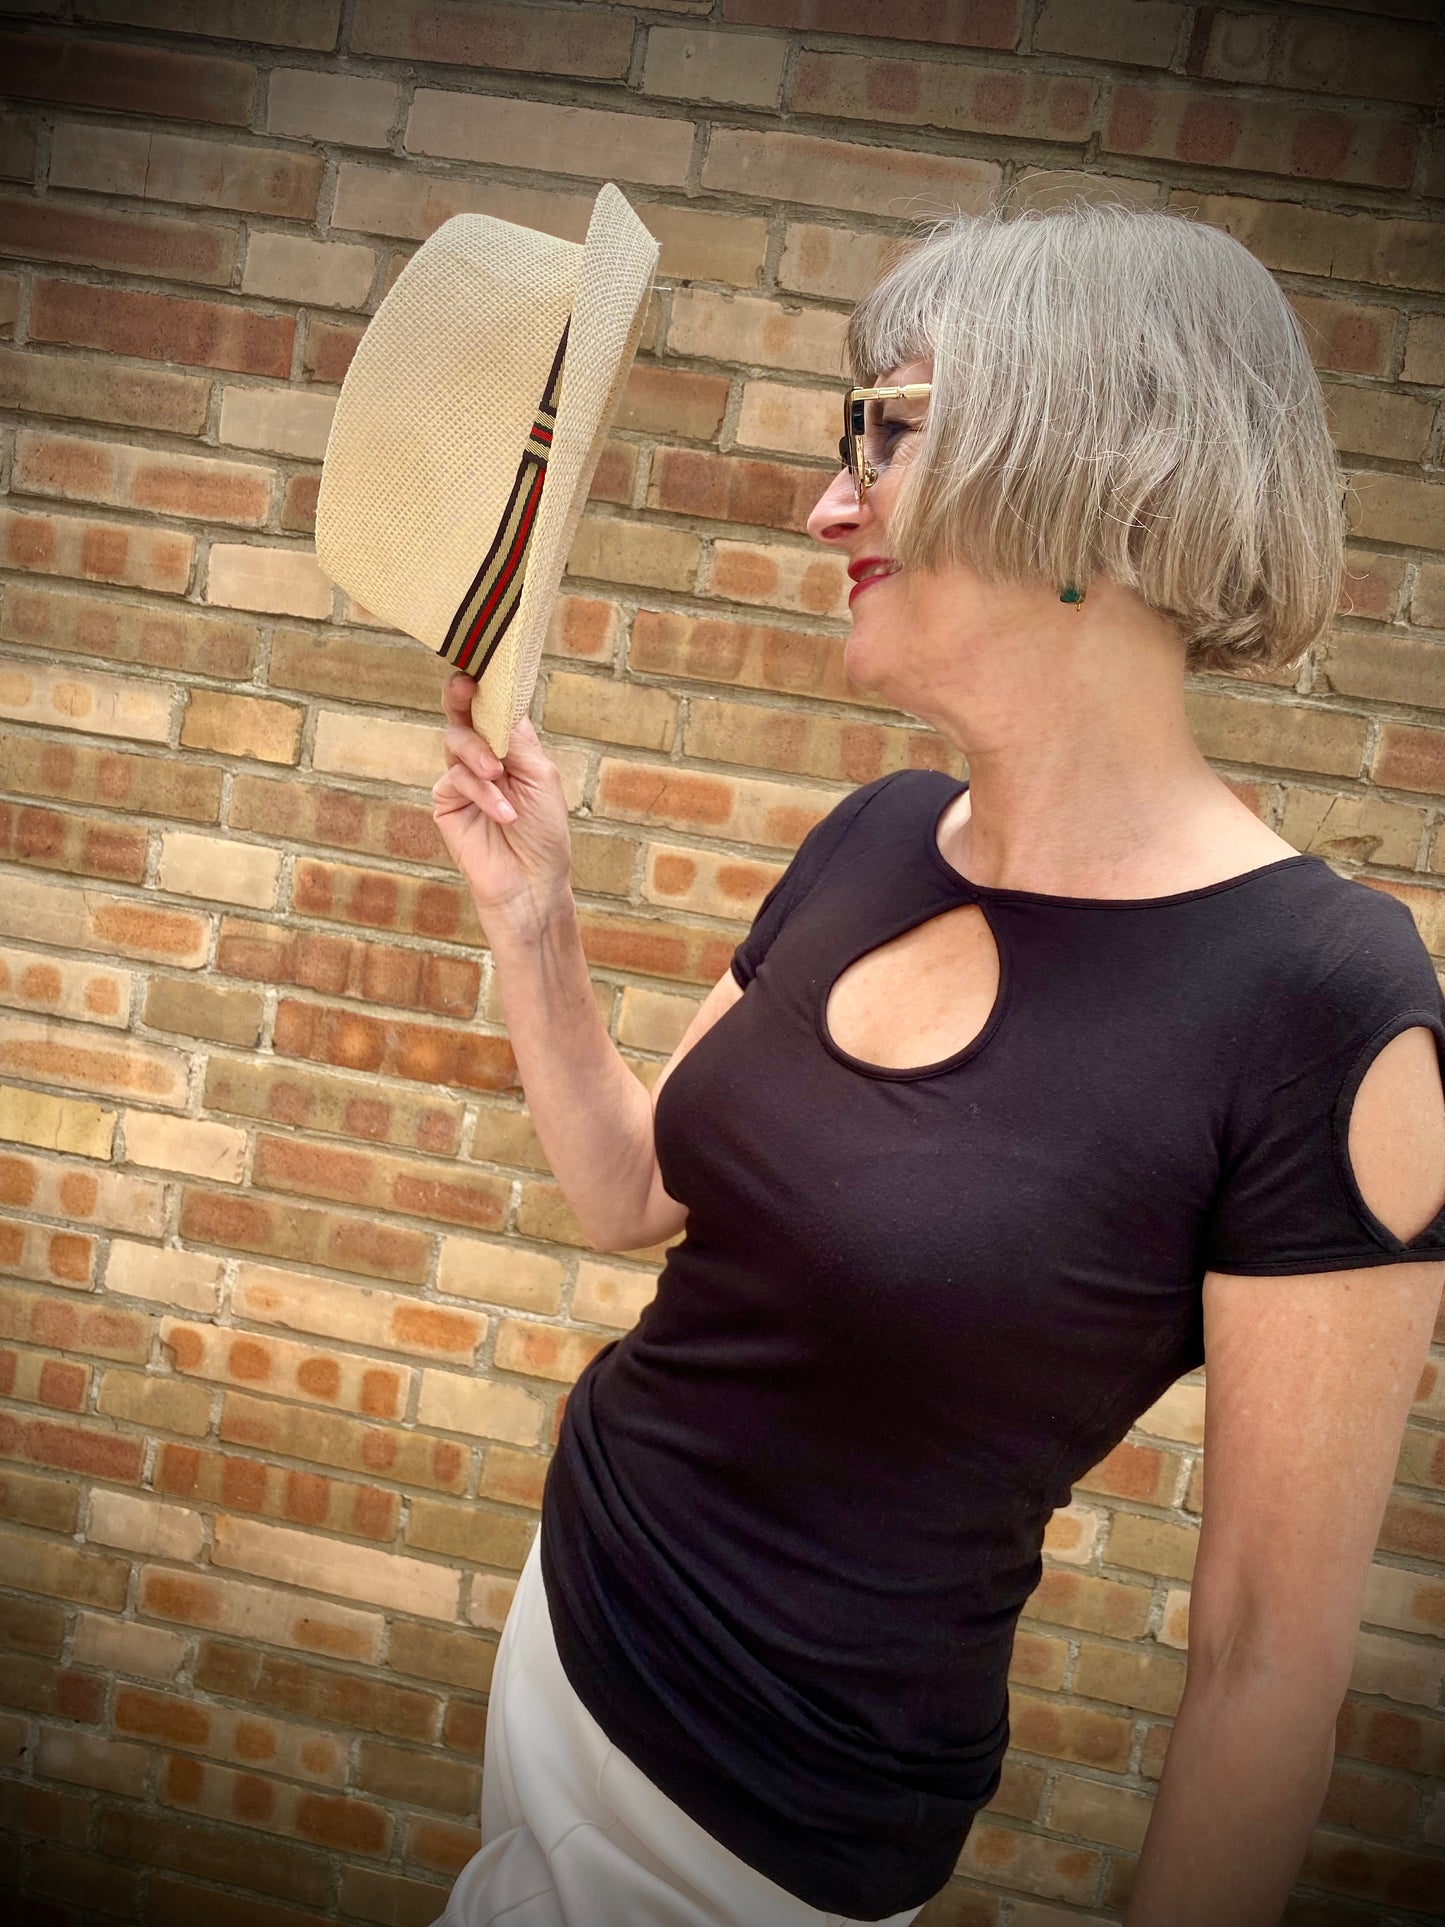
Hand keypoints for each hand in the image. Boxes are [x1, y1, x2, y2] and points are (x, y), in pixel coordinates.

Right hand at [432, 672, 573, 935]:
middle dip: (462, 696)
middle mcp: (484, 755)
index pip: (496, 706)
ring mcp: (462, 777)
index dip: (489, 683)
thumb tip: (501, 699)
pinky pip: (456, 780)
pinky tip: (504, 813)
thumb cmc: (544, 833)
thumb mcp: (540, 779)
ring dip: (479, 755)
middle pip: (464, 713)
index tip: (484, 663)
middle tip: (465, 685)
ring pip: (456, 741)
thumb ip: (518, 740)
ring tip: (497, 774)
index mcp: (511, 746)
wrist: (531, 884)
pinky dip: (482, 793)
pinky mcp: (446, 801)